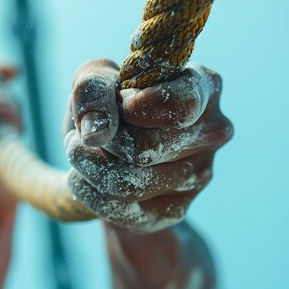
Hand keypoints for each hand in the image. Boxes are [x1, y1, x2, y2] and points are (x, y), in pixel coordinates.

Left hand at [65, 59, 231, 232]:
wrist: (109, 151)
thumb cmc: (109, 105)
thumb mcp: (94, 78)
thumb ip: (92, 88)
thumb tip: (96, 132)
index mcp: (204, 87)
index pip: (182, 105)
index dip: (138, 107)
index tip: (118, 104)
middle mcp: (211, 133)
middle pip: (146, 148)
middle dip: (103, 141)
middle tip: (82, 133)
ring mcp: (197, 176)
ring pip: (131, 184)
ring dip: (89, 167)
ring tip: (77, 152)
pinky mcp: (175, 211)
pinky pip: (124, 211)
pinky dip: (89, 193)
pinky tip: (80, 178)